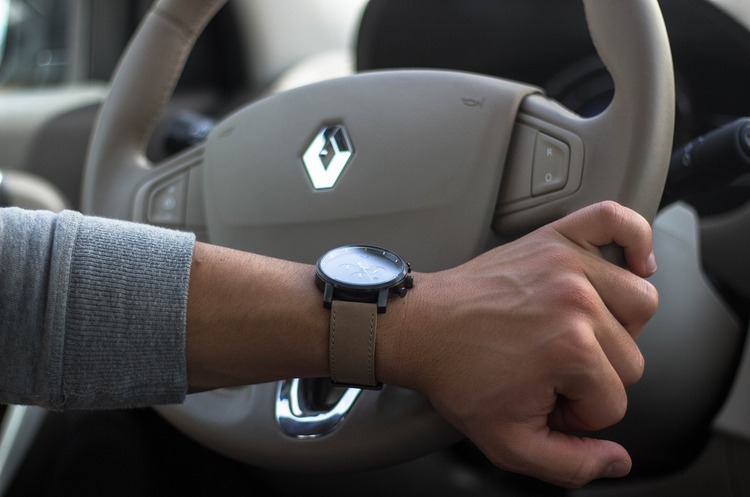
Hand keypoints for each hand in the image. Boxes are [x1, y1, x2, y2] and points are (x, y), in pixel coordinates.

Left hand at [380, 201, 657, 487]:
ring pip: (639, 304)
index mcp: (570, 349)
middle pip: (630, 358)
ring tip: (578, 337)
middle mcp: (577, 301)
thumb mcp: (507, 441)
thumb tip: (617, 459)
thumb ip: (570, 463)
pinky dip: (635, 238)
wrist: (420, 329)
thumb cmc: (456, 376)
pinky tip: (634, 264)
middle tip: (551, 375)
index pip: (615, 401)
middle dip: (592, 378)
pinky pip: (615, 220)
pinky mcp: (555, 239)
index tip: (545, 401)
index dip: (579, 413)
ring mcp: (567, 264)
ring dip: (617, 329)